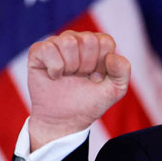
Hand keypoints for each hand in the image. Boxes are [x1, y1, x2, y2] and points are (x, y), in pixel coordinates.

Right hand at [27, 31, 130, 150]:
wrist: (64, 120)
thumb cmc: (88, 102)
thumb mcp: (115, 90)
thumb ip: (122, 71)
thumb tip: (112, 56)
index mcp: (96, 45)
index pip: (105, 41)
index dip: (102, 64)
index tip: (96, 78)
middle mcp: (77, 40)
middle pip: (88, 40)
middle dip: (87, 65)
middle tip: (80, 78)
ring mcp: (57, 44)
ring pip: (68, 41)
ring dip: (70, 66)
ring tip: (68, 77)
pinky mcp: (38, 52)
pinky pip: (49, 49)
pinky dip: (54, 68)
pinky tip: (54, 77)